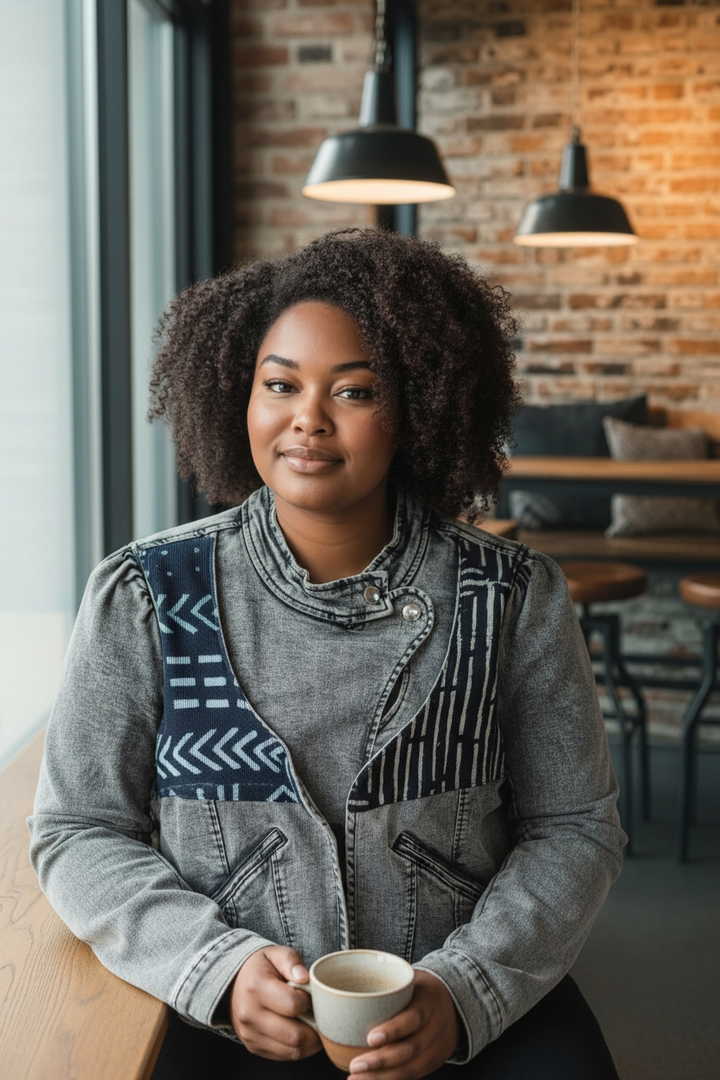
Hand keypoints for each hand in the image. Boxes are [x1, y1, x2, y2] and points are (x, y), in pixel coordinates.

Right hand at [229, 945, 321, 1059]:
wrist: (233, 982)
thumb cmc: (260, 967)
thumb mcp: (275, 953)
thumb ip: (292, 961)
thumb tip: (306, 978)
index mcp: (256, 988)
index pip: (293, 1005)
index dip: (309, 1001)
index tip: (311, 995)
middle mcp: (250, 1015)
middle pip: (295, 1035)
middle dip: (315, 1028)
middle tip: (321, 1015)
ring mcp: (250, 1034)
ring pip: (292, 1051)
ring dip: (311, 1042)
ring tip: (315, 1025)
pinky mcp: (253, 1046)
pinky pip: (284, 1056)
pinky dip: (299, 1048)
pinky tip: (303, 1033)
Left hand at [348, 970, 459, 1078]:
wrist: (456, 1002)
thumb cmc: (421, 988)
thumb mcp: (410, 978)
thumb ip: (385, 983)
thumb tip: (342, 985)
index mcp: (429, 1000)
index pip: (414, 1018)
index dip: (394, 1030)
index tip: (369, 1038)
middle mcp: (436, 1027)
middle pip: (410, 1049)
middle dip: (381, 1061)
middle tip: (355, 1066)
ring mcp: (437, 1048)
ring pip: (411, 1069)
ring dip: (382, 1078)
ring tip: (355, 1079)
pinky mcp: (434, 1062)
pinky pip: (413, 1076)